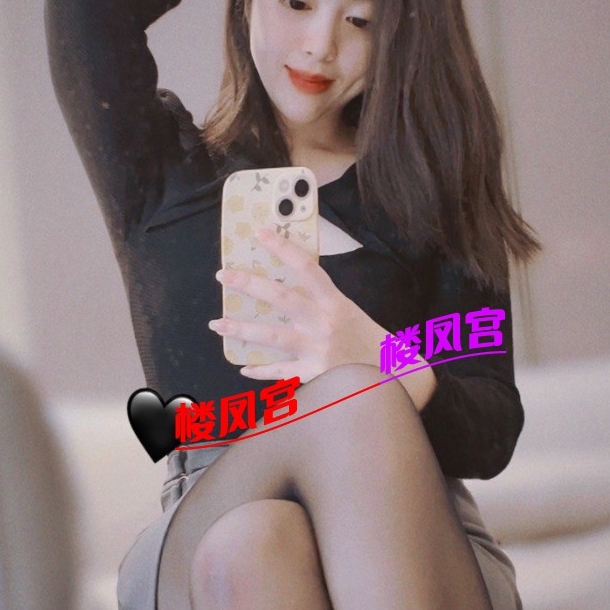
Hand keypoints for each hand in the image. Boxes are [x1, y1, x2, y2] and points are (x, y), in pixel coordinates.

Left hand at [210, 227, 386, 383]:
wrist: (393, 375)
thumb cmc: (370, 341)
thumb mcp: (350, 312)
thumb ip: (322, 301)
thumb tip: (287, 289)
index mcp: (335, 302)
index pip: (305, 267)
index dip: (282, 248)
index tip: (259, 233)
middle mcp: (323, 323)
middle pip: (280, 298)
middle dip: (248, 284)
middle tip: (223, 275)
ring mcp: (317, 349)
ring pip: (272, 336)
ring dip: (241, 329)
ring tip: (217, 324)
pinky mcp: (314, 374)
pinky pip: (281, 372)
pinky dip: (261, 371)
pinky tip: (244, 367)